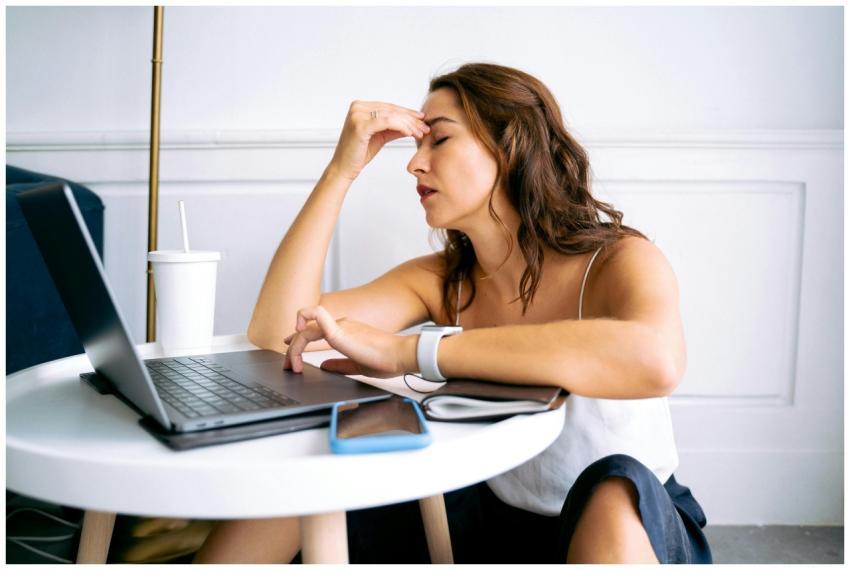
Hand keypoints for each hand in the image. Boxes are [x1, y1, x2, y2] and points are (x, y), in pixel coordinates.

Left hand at [283, 305, 417, 378]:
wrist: (400, 355)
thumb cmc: (387, 359)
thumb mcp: (357, 365)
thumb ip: (340, 365)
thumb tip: (324, 366)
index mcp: (346, 331)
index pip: (315, 330)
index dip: (299, 339)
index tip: (290, 351)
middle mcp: (341, 325)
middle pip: (306, 331)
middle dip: (292, 349)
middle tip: (288, 366)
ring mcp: (340, 326)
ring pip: (305, 329)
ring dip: (294, 347)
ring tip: (291, 365)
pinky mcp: (340, 331)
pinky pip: (316, 318)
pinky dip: (301, 330)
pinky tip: (295, 347)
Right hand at [326, 101, 430, 181]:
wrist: (344, 168)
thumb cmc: (359, 153)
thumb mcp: (380, 136)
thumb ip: (394, 128)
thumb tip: (413, 123)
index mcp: (360, 106)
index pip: (389, 107)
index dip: (407, 113)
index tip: (422, 119)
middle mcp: (358, 107)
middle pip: (391, 110)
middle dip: (411, 119)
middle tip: (425, 127)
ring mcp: (357, 114)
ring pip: (391, 116)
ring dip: (409, 124)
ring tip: (420, 132)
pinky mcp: (360, 125)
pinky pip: (387, 122)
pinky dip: (401, 127)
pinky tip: (410, 133)